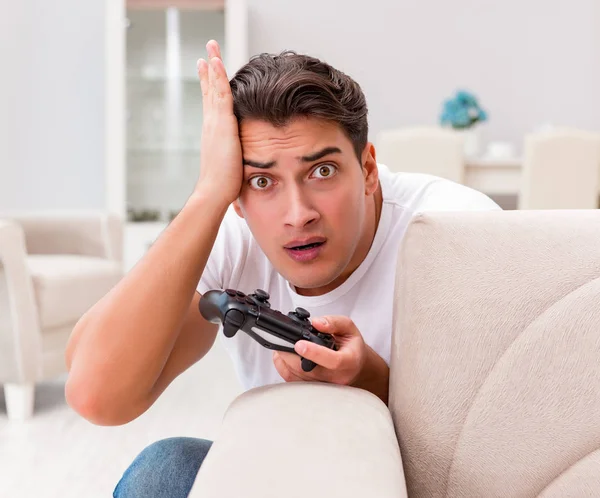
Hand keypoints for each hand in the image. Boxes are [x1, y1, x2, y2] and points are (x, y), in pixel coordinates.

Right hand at [195, 40, 242, 204]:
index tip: (208, 69)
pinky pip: (220, 94)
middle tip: (207, 51)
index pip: (212, 104)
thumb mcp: (232, 165)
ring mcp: (214, 122)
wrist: (214, 192)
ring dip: (214, 65)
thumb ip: (236, 157)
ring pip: (214, 88)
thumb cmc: (224, 186)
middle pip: (210, 90)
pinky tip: (216, 62)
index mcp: (214, 133)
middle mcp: (211, 124)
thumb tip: (242, 163)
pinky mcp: (222, 123)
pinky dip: (218, 77)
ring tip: (211, 47)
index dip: (210, 86)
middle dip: (209, 70)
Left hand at [272, 316, 367, 385]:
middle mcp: (337, 377)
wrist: (355, 366)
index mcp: (349, 361)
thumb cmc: (351, 347)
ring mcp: (324, 386)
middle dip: (290, 353)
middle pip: (309, 370)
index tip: (299, 344)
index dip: (314, 353)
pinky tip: (282, 355)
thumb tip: (316, 322)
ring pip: (298, 376)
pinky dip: (283, 367)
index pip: (333, 361)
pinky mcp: (313, 389)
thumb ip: (334, 322)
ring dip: (285, 359)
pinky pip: (293, 381)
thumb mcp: (349, 328)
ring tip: (281, 344)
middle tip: (281, 338)